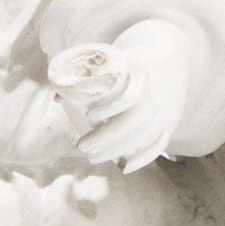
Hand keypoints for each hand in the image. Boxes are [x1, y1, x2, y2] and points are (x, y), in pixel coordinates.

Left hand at [52, 34, 181, 172]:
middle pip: (135, 120)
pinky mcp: (166, 122)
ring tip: (93, 157)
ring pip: (145, 134)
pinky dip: (144, 157)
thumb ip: (82, 78)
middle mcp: (152, 93)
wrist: (163, 57)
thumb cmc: (125, 63)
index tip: (90, 115)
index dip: (113, 105)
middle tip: (82, 146)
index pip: (133, 93)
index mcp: (138, 74)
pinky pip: (160, 142)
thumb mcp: (107, 62)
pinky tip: (125, 168)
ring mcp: (160, 109)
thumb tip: (58, 99)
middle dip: (107, 137)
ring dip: (118, 150)